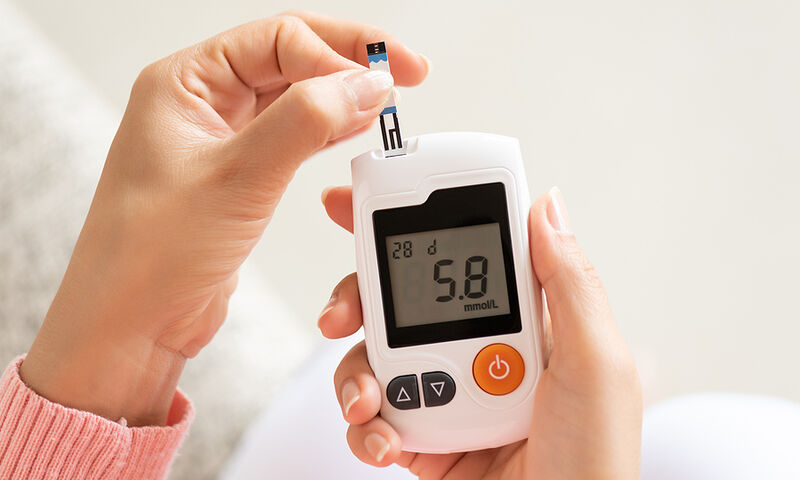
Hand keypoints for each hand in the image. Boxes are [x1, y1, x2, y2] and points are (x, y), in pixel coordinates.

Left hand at [19, 12, 428, 425]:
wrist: (130, 326)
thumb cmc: (149, 257)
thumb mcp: (238, 178)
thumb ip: (306, 122)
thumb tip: (364, 83)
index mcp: (184, 83)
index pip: (277, 39)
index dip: (336, 53)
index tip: (381, 82)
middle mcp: (200, 104)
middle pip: (289, 57)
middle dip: (348, 63)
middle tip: (403, 73)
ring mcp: (219, 140)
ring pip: (293, 96)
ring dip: (341, 96)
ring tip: (386, 104)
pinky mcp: (236, 176)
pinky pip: (290, 135)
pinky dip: (327, 131)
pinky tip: (355, 130)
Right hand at [319, 187, 641, 478]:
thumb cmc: (595, 460)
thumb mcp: (596, 364)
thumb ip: (569, 284)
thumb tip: (546, 205)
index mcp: (521, 322)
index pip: (462, 257)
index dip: (415, 225)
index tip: (362, 207)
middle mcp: (477, 350)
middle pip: (401, 302)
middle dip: (358, 300)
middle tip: (338, 315)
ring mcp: (446, 393)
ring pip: (375, 358)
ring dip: (354, 374)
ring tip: (364, 400)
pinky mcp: (421, 438)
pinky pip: (373, 418)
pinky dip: (364, 428)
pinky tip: (383, 440)